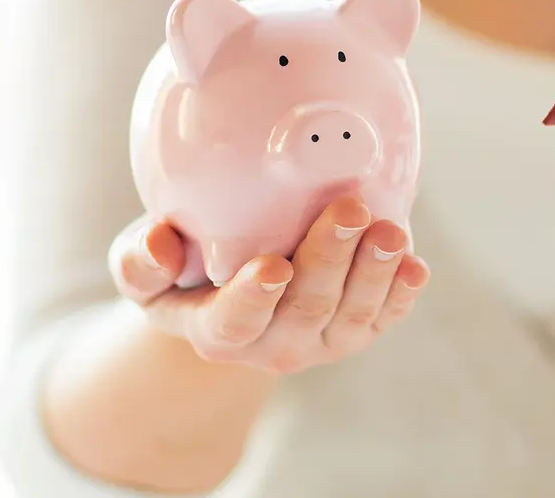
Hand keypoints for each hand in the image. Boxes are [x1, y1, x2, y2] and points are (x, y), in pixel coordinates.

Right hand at [108, 196, 429, 373]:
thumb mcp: (144, 265)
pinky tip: (414, 265)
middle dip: (330, 260)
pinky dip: (402, 292)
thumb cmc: (185, 264)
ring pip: (353, 315)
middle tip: (349, 210)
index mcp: (216, 329)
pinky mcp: (357, 327)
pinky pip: (385, 315)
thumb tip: (160, 247)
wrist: (234, 281)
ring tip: (390, 231)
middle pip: (307, 309)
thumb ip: (139, 261)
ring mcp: (321, 339)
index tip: (273, 267)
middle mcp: (273, 343)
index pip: (234, 323)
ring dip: (375, 272)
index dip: (253, 299)